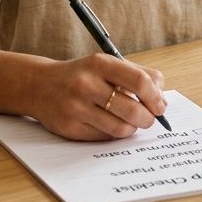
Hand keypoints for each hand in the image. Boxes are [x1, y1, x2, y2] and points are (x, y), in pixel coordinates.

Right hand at [29, 53, 166, 140]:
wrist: (39, 85)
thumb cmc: (82, 75)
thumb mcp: (106, 65)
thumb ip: (137, 76)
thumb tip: (161, 100)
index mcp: (100, 64)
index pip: (140, 81)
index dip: (155, 97)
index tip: (160, 106)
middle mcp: (86, 84)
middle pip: (133, 110)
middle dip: (147, 118)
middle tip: (148, 118)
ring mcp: (76, 107)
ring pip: (120, 128)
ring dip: (132, 128)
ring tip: (130, 122)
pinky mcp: (70, 128)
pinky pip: (104, 138)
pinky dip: (114, 134)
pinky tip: (110, 124)